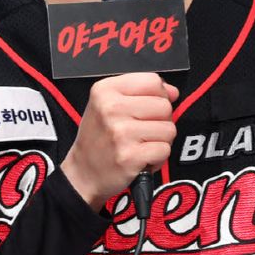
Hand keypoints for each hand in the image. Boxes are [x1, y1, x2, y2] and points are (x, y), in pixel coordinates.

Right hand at [61, 72, 178, 210]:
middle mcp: (111, 108)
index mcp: (105, 90)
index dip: (159, 95)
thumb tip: (172, 92)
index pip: (153, 81)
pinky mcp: (130, 156)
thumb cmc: (99, 137)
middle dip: (161, 120)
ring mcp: (120, 132)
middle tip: (143, 131)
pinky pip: (164, 149)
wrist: (82, 172)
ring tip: (141, 145)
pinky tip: (141, 158)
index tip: (149, 108)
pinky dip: (158, 157)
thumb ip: (140, 91)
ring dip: (160, 140)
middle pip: (164, 106)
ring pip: (169, 129)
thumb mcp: (108, 103)